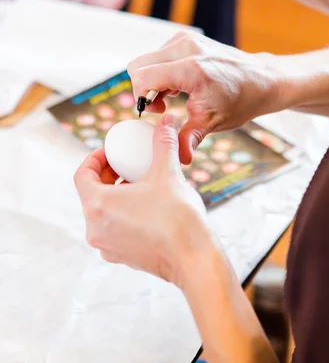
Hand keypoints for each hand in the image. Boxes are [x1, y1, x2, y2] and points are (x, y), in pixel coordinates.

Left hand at [74, 115, 209, 285]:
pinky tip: (149, 204)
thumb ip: (163, 143)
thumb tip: (167, 120)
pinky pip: (115, 227)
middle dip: (109, 173)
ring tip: (141, 181)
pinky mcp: (122, 257)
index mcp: (98, 205)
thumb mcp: (168, 172)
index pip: (82, 174)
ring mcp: (107, 246)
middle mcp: (95, 229)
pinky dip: (125, 212)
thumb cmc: (178, 218)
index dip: (95, 157)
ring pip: (103, 211)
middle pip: (91, 192)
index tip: (113, 151)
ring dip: (117, 193)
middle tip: (128, 162)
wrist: (194, 259)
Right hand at [128, 31, 286, 162]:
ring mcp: (186, 40)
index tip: (158, 111)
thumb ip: (188, 138)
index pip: (143, 77)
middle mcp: (186, 48)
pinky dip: (162, 70)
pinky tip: (179, 86)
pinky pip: (159, 54)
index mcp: (191, 68)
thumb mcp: (213, 122)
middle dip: (144, 88)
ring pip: (147, 60)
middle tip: (162, 106)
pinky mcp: (186, 38)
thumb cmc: (240, 100)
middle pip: (138, 66)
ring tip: (173, 97)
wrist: (261, 79)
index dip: (142, 97)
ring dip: (153, 80)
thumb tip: (179, 158)